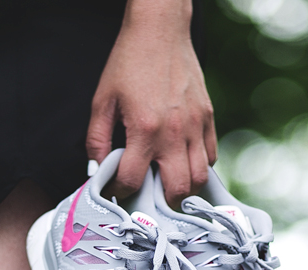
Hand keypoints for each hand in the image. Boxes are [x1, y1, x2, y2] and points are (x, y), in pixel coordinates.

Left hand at [86, 0, 217, 207]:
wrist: (160, 29)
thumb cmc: (129, 62)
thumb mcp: (102, 100)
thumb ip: (95, 139)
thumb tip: (96, 168)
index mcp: (144, 129)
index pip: (133, 180)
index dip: (121, 191)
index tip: (118, 190)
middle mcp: (173, 132)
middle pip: (176, 190)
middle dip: (160, 201)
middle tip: (149, 196)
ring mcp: (195, 126)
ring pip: (200, 178)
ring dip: (184, 188)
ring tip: (169, 184)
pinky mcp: (207, 118)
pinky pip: (211, 156)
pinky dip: (200, 167)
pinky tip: (184, 163)